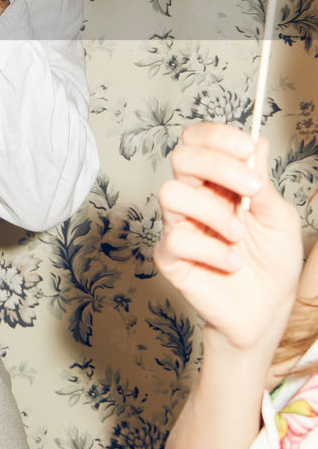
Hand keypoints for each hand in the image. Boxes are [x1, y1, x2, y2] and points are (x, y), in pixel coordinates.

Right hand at [154, 122, 301, 355]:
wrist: (267, 310)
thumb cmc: (272, 262)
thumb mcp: (279, 217)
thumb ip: (262, 182)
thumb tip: (256, 141)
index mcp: (217, 181)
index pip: (200, 141)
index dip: (218, 137)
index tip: (247, 148)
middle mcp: (193, 197)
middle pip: (182, 157)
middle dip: (218, 166)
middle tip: (251, 189)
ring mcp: (177, 225)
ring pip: (171, 193)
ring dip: (214, 212)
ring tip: (239, 236)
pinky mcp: (169, 256)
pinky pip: (177, 239)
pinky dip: (212, 251)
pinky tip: (232, 263)